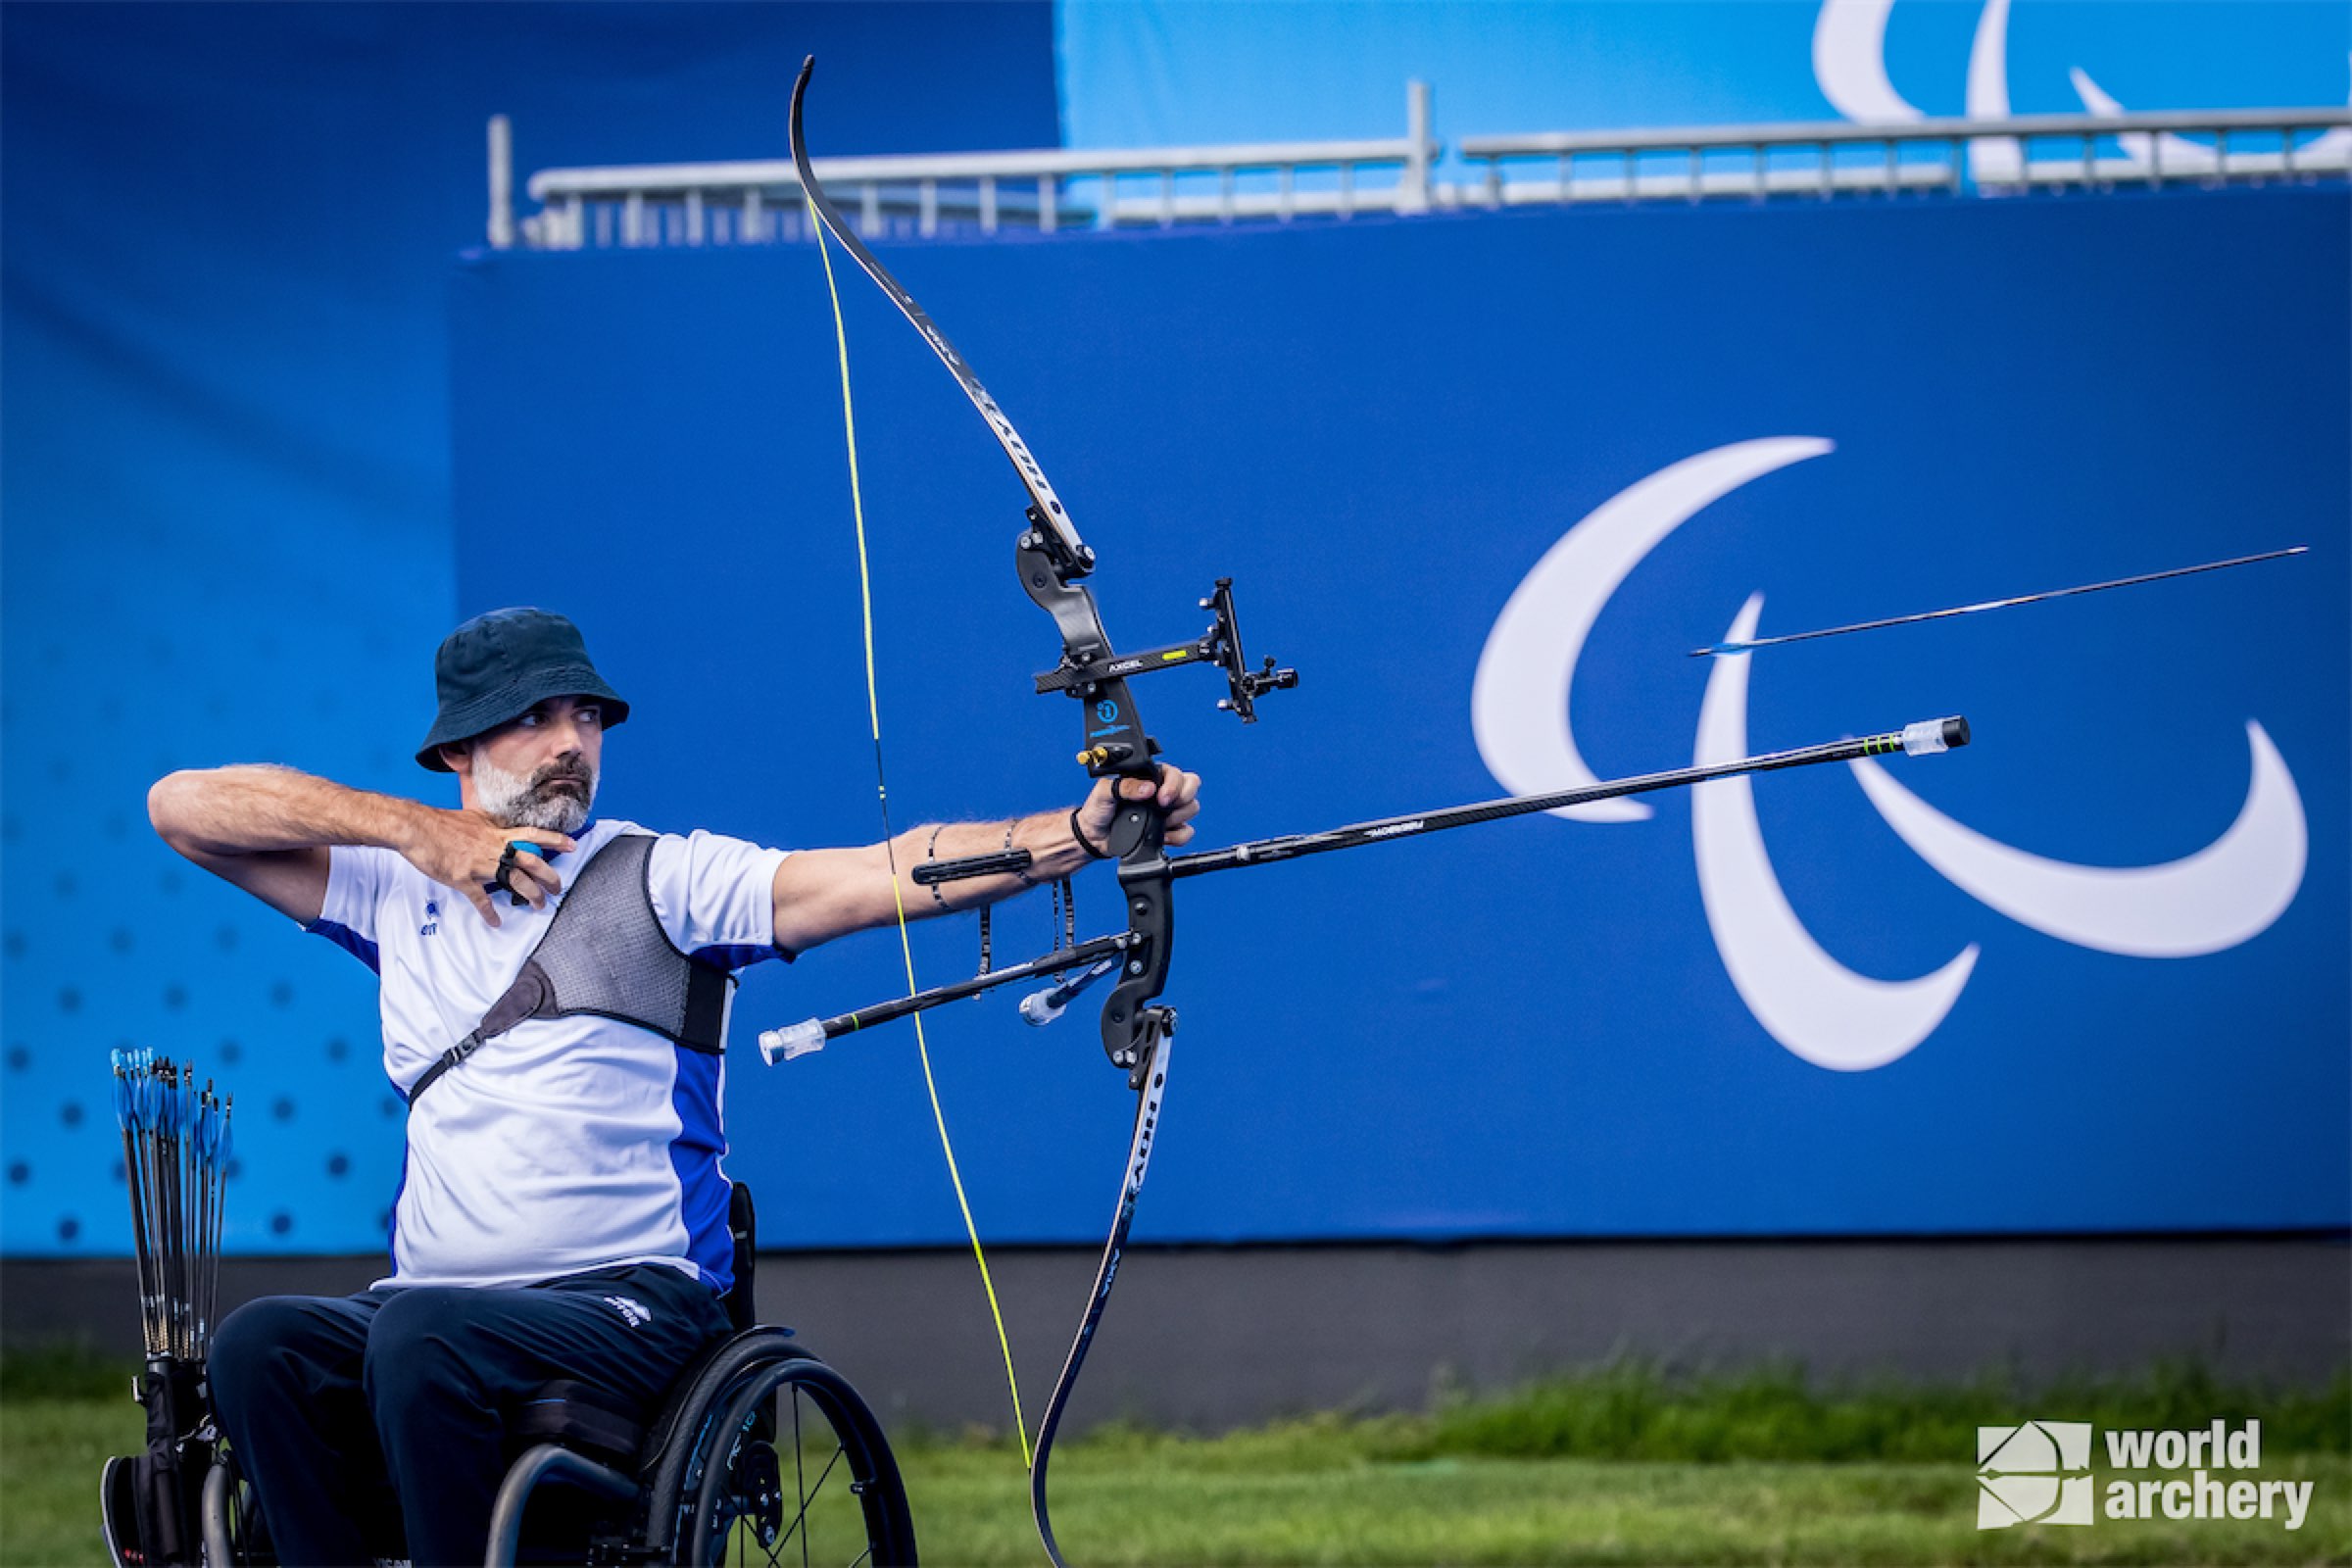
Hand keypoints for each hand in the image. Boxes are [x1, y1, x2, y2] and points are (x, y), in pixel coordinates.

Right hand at [400, 809, 575, 925]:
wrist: (416, 828)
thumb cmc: (442, 822)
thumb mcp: (474, 819)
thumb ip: (492, 826)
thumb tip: (504, 829)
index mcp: (496, 833)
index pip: (532, 835)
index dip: (554, 840)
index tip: (572, 845)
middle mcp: (493, 848)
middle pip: (531, 862)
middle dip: (549, 876)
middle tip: (559, 887)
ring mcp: (479, 864)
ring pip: (514, 881)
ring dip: (531, 895)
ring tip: (540, 906)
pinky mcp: (463, 878)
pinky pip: (480, 900)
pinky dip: (490, 913)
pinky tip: (496, 922)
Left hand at [1075, 765, 1202, 852]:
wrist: (1094, 837)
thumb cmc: (1098, 809)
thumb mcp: (1105, 792)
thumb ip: (1125, 786)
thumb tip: (1148, 788)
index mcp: (1149, 777)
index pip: (1176, 773)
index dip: (1174, 785)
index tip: (1161, 797)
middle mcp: (1162, 792)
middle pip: (1191, 787)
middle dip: (1183, 798)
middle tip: (1164, 807)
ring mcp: (1167, 811)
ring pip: (1192, 808)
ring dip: (1178, 817)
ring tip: (1159, 822)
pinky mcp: (1168, 830)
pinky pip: (1187, 832)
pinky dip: (1177, 836)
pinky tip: (1161, 836)